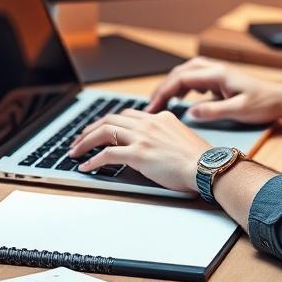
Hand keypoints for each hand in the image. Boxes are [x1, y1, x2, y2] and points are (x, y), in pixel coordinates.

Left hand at [68, 109, 210, 193]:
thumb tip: (151, 147)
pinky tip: (86, 166)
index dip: (109, 121)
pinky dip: (94, 160)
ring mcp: (143, 137)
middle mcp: (149, 123)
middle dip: (90, 129)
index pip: (127, 114)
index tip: (99, 129)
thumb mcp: (180, 138)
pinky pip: (108, 154)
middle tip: (79, 138)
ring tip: (75, 150)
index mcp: (160, 118)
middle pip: (111, 119)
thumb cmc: (198, 159)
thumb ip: (163, 136)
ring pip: (105, 132)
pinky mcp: (139, 154)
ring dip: (85, 141)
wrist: (206, 166)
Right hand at [145, 57, 281, 123]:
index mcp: (218, 74)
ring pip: (187, 73)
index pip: (181, 79)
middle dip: (163, 88)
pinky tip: (183, 98)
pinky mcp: (222, 79)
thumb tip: (190, 112)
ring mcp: (219, 73)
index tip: (152, 107)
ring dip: (172, 85)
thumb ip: (214, 111)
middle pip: (180, 72)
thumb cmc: (266, 103)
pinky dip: (184, 86)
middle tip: (151, 106)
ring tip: (161, 102)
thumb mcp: (240, 110)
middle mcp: (216, 69)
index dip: (163, 92)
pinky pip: (196, 78)